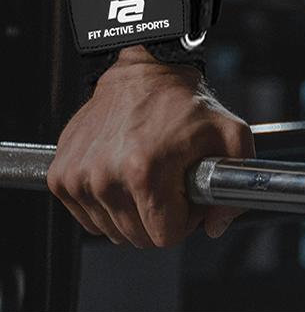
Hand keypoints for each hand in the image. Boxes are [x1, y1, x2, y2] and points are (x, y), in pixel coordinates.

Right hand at [47, 48, 253, 246]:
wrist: (146, 73)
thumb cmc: (186, 104)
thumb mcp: (232, 135)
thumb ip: (237, 184)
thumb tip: (217, 225)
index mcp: (146, 171)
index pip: (165, 236)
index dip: (185, 219)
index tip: (186, 195)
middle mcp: (105, 177)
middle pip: (138, 237)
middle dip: (160, 217)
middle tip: (170, 184)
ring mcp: (78, 178)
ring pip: (112, 231)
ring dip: (132, 211)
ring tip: (147, 176)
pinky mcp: (60, 176)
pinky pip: (87, 217)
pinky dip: (107, 204)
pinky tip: (123, 175)